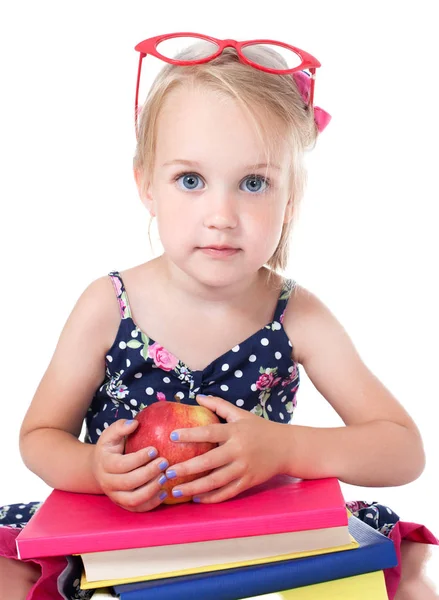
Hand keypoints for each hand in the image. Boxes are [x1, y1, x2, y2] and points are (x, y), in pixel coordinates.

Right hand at [91, 419, 169, 511]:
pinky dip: (152, 503)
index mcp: (105, 464)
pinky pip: (137, 509)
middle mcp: (108, 483)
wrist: (100, 468)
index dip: (139, 458)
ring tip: (165, 477)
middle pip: (129, 482)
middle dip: (149, 473)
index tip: (154, 449)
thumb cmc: (110, 448)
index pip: (122, 464)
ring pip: (133, 499)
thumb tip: (134, 423)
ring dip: (151, 490)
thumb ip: (120, 427)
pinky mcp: (123, 504)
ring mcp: (115, 496)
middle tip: (165, 462)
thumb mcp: (110, 434)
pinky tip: (165, 492)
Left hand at [166, 395, 287, 502]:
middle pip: (209, 461)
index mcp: (235, 431)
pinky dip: (211, 497)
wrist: (286, 447)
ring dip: (193, 487)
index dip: (190, 434)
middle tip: (167, 471)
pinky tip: (196, 498)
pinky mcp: (248, 482)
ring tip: (174, 490)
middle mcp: (239, 450)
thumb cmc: (260, 428)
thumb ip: (219, 405)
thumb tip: (198, 397)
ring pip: (215, 481)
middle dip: (186, 468)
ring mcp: (244, 468)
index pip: (209, 432)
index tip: (172, 436)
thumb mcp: (241, 414)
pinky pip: (227, 493)